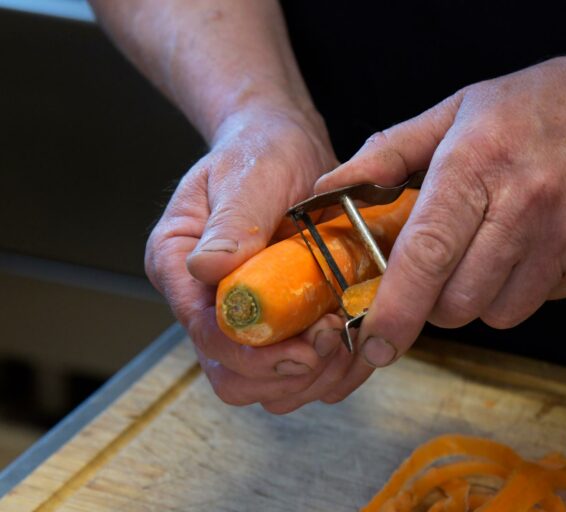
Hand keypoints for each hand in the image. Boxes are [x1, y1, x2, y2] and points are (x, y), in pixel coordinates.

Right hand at [145, 103, 355, 410]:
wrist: (285, 148)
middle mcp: (205, 303)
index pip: (206, 335)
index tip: (305, 347)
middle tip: (333, 342)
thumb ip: (232, 222)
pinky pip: (300, 373)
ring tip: (349, 339)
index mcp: (179, 267)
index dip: (255, 355)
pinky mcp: (279, 324)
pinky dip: (332, 371)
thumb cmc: (260, 153)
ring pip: (268, 386)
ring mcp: (245, 318)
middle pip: (233, 377)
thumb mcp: (248, 176)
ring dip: (314, 379)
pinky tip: (356, 342)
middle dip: (287, 375)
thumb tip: (207, 268)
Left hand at [308, 40, 565, 403]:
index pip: (427, 253)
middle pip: (459, 301)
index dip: (394, 309)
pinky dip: (526, 287)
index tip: (375, 343)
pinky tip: (534, 245)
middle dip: (435, 303)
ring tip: (491, 250)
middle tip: (438, 270)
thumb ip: (388, 153)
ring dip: (482, 297)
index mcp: (479, 163)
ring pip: (501, 313)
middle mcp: (527, 207)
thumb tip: (330, 190)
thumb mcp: (460, 109)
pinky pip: (544, 301)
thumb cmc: (547, 101)